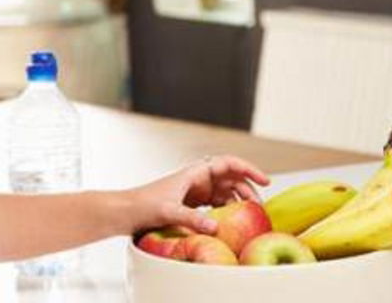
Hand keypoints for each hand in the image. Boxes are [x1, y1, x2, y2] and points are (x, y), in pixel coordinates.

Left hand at [126, 155, 269, 234]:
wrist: (126, 212)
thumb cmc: (143, 205)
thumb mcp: (168, 212)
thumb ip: (192, 219)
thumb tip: (217, 228)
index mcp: (194, 173)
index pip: (227, 163)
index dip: (248, 169)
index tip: (265, 180)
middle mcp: (197, 179)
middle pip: (231, 179)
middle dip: (247, 190)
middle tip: (258, 208)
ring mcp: (195, 192)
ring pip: (225, 193)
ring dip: (239, 202)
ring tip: (249, 217)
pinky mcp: (192, 204)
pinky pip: (216, 205)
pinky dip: (227, 211)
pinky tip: (232, 223)